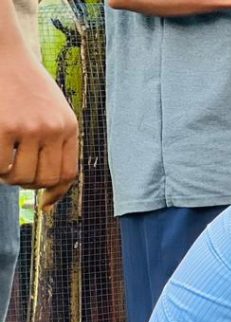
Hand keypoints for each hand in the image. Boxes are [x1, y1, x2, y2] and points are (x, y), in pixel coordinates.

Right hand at [0, 50, 77, 206]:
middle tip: (14, 171)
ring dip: (9, 177)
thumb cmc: (24, 83)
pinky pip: (0, 166)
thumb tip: (51, 188)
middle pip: (44, 179)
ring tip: (3, 161)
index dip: (55, 192)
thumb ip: (56, 140)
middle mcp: (53, 129)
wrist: (2, 52)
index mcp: (68, 127)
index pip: (68, 174)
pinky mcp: (3, 126)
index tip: (44, 203)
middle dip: (27, 183)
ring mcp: (28, 128)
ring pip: (21, 177)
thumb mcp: (52, 109)